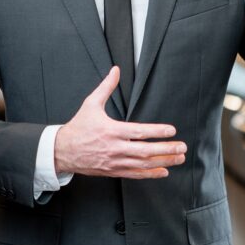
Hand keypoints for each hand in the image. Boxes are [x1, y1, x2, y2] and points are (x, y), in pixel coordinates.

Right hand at [54, 67, 186, 177]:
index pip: (139, 132)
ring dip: (163, 162)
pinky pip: (135, 174)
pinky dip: (150, 174)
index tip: (171, 131)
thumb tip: (115, 70)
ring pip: (143, 164)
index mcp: (111, 130)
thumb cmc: (78, 127)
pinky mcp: (113, 171)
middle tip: (182, 147)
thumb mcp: (91, 104)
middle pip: (145, 151)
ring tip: (179, 158)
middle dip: (166, 150)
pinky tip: (163, 171)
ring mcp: (115, 161)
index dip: (156, 132)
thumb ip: (106, 87)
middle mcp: (115, 148)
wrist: (63, 151)